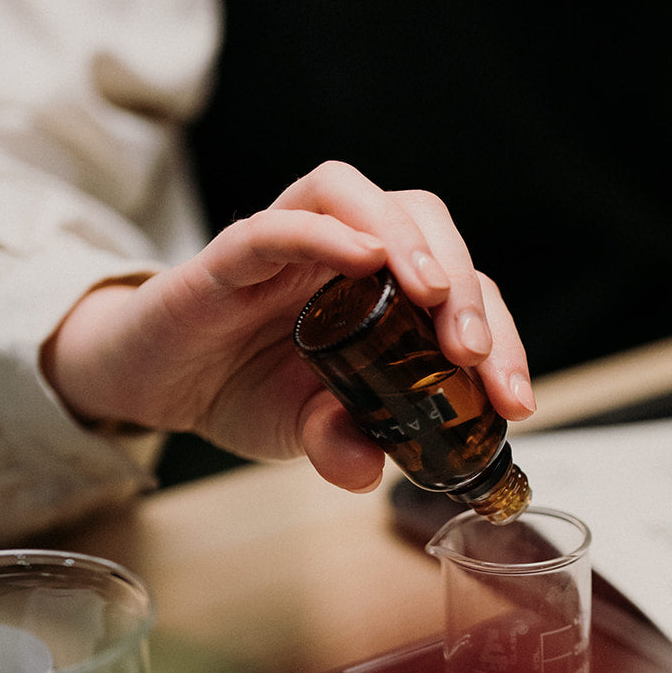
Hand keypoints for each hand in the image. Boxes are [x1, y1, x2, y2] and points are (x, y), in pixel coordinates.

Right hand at [42, 163, 535, 493]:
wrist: (157, 380)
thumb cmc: (242, 387)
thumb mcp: (304, 431)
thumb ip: (342, 443)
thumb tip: (372, 474)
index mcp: (381, 292)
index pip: (457, 293)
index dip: (498, 339)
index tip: (514, 401)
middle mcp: (344, 253)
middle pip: (423, 224)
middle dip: (463, 287)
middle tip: (474, 354)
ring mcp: (290, 244)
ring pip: (359, 198)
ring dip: (405, 241)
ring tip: (431, 296)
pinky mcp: (232, 253)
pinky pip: (280, 224)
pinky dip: (325, 234)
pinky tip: (362, 259)